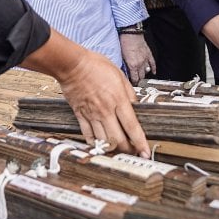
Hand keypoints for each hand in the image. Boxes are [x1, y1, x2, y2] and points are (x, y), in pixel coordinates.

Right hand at [22, 29, 148, 155]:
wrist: (73, 65)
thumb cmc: (95, 66)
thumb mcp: (120, 75)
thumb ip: (129, 93)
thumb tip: (135, 105)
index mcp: (118, 99)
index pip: (132, 127)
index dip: (140, 143)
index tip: (145, 152)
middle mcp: (106, 110)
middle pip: (118, 139)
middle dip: (127, 150)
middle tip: (132, 152)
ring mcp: (92, 114)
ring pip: (103, 141)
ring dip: (112, 149)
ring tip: (118, 150)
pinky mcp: (80, 115)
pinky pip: (88, 135)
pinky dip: (94, 143)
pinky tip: (99, 145)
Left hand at [120, 33, 155, 83]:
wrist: (131, 33)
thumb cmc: (124, 42)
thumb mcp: (122, 56)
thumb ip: (125, 65)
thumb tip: (125, 71)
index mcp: (132, 65)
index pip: (134, 78)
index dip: (134, 82)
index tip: (132, 84)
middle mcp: (140, 63)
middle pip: (141, 76)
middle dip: (139, 80)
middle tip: (136, 81)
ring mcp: (145, 59)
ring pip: (147, 71)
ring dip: (144, 75)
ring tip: (142, 77)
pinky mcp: (149, 54)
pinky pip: (153, 64)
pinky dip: (153, 69)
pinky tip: (153, 72)